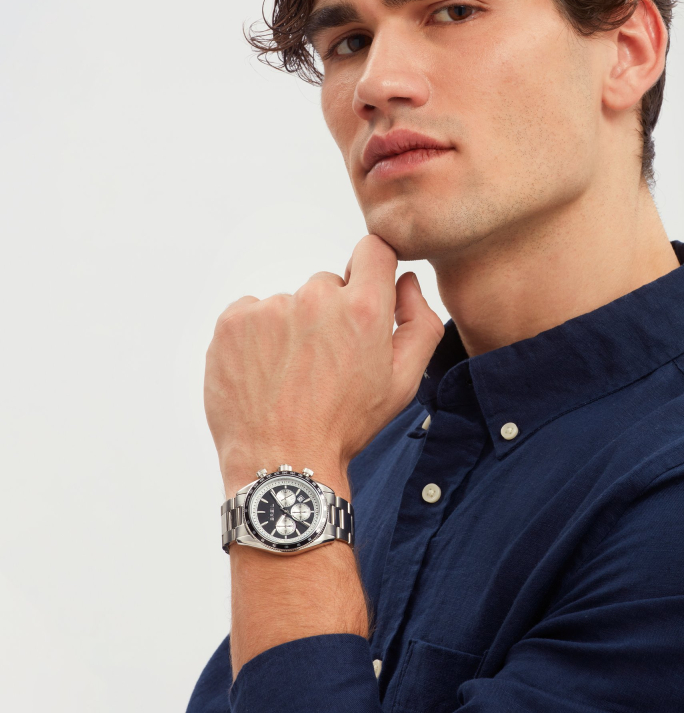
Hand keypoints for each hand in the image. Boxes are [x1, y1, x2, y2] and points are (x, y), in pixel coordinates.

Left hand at [204, 234, 444, 495]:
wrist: (282, 463)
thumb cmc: (345, 425)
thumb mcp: (403, 382)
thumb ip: (420, 323)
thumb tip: (406, 282)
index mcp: (363, 309)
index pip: (373, 250)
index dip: (371, 269)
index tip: (363, 293)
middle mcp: (316, 298)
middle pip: (328, 285)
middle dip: (330, 314)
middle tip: (324, 362)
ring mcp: (271, 307)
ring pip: (288, 303)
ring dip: (292, 328)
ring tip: (291, 376)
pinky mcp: (234, 321)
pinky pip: (252, 313)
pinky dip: (258, 336)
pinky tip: (266, 372)